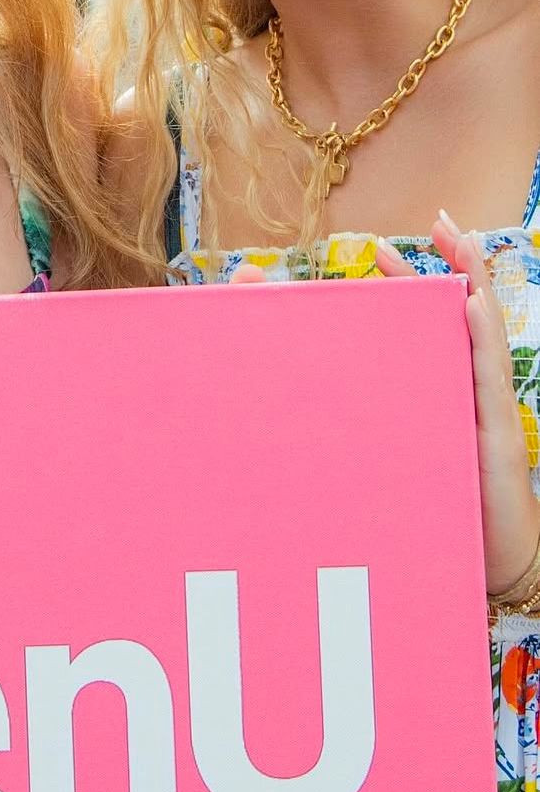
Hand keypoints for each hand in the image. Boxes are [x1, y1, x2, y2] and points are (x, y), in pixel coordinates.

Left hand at [376, 213, 539, 593]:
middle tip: (438, 221)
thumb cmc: (435, 515)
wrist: (484, 570)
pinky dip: (481, 337)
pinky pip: (489, 377)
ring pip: (483, 334)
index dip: (415, 283)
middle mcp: (470, 393)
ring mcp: (487, 409)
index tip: (383, 246)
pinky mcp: (495, 434)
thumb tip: (295, 407)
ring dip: (472, 284)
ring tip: (459, 242)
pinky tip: (472, 307)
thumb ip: (355, 427)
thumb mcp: (392, 460)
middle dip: (454, 264)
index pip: (432, 324)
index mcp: (446, 392)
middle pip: (465, 313)